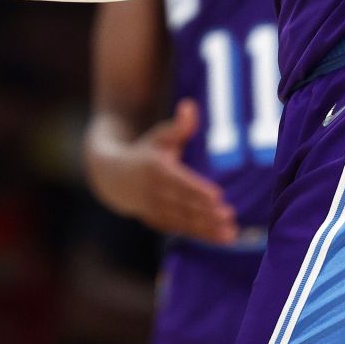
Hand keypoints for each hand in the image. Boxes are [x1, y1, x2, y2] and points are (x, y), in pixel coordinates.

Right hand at [87, 99, 238, 245]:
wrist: (114, 178)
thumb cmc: (145, 152)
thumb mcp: (159, 136)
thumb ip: (178, 126)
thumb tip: (190, 105)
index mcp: (155, 169)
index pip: (180, 182)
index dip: (198, 190)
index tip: (218, 196)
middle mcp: (154, 192)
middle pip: (183, 205)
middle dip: (206, 213)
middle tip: (229, 217)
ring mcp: (154, 210)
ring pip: (184, 222)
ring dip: (208, 229)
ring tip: (230, 233)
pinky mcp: (158, 222)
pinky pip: (182, 230)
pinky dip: (202, 235)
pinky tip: (222, 237)